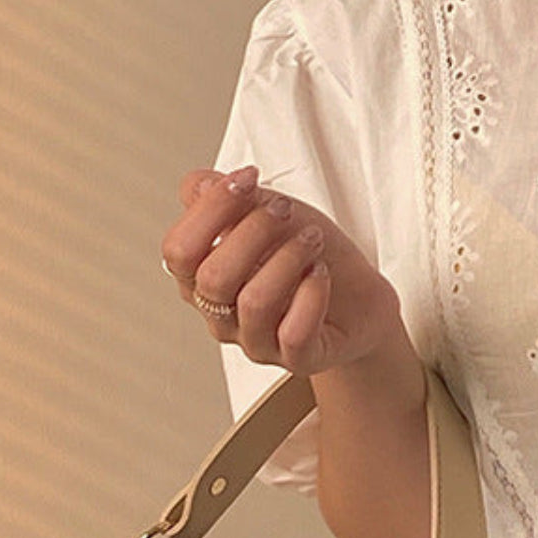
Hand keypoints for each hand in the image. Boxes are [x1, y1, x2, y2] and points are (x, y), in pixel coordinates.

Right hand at [161, 167, 405, 375]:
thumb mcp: (267, 209)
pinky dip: (311, 295)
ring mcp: (256, 341)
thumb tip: (201, 184)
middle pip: (212, 278)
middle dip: (254, 231)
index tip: (248, 178)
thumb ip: (228, 197)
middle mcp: (221, 315)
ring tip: (312, 239)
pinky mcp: (297, 359)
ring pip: (254, 303)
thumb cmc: (306, 254)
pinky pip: (293, 334)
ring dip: (288, 259)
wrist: (360, 296)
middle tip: (286, 212)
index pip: (178, 252)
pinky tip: (321, 274)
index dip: (209, 210)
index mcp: (202, 278)